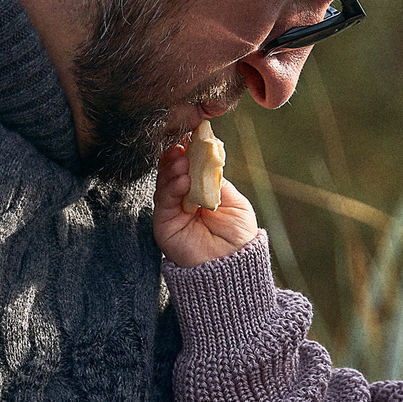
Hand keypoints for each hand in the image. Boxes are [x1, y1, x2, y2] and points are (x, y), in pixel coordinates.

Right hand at [152, 137, 261, 267]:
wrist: (234, 265)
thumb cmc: (239, 236)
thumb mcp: (235, 201)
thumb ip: (217, 180)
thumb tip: (206, 156)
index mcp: (201, 193)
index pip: (190, 167)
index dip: (190, 152)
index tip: (192, 136)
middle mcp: (184, 200)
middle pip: (173, 172)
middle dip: (177, 157)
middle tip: (183, 146)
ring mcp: (173, 212)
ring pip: (165, 184)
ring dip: (172, 169)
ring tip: (183, 161)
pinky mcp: (164, 224)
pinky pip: (163, 202)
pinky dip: (170, 188)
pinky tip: (181, 180)